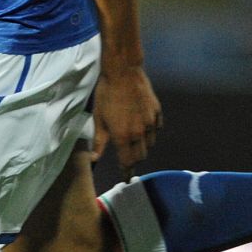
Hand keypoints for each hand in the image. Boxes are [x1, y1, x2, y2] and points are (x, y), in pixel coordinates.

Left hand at [93, 65, 161, 179]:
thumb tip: (94, 159)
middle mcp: (139, 133)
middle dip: (134, 160)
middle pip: (140, 156)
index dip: (127, 172)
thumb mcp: (98, 118)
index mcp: (123, 137)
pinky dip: (151, 132)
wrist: (124, 72)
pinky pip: (157, 129)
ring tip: (134, 140)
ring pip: (150, 143)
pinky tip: (144, 126)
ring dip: (142, 146)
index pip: (127, 162)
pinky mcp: (157, 112)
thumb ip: (99, 141)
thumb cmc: (107, 94)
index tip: (127, 179)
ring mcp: (151, 122)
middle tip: (128, 158)